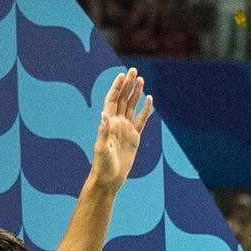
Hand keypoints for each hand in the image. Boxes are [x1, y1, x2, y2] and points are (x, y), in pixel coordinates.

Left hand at [91, 65, 149, 185]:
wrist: (109, 179)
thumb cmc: (102, 165)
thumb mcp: (102, 148)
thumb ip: (103, 131)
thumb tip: (104, 115)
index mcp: (108, 123)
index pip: (112, 100)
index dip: (116, 87)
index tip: (122, 75)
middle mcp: (116, 123)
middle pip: (122, 99)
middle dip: (127, 85)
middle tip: (133, 70)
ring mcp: (126, 129)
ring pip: (132, 106)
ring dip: (135, 93)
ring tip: (141, 79)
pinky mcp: (134, 137)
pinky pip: (141, 120)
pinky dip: (145, 109)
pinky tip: (149, 98)